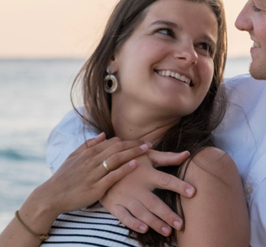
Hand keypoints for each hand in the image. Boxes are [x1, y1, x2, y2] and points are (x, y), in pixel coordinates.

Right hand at [36, 133, 150, 216]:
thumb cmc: (63, 177)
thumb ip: (88, 145)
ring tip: (146, 150)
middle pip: (117, 148)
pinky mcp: (95, 188)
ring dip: (133, 153)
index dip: (128, 141)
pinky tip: (135, 164)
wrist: (50, 197)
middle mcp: (91, 161)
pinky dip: (124, 169)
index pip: (111, 142)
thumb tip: (103, 134)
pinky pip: (113, 176)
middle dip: (134, 145)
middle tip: (149, 144)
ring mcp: (93, 174)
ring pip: (116, 159)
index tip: (140, 142)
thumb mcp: (72, 157)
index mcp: (87, 153)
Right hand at [100, 150, 195, 235]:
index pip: (166, 180)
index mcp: (147, 173)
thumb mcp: (148, 155)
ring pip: (141, 212)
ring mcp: (124, 196)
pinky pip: (123, 216)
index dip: (179, 185)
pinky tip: (144, 230)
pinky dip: (133, 223)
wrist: (101, 163)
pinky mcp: (113, 204)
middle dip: (167, 214)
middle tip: (181, 225)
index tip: (193, 192)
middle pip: (154, 202)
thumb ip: (168, 157)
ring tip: (168, 231)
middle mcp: (136, 186)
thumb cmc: (131, 159)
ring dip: (154, 222)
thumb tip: (187, 154)